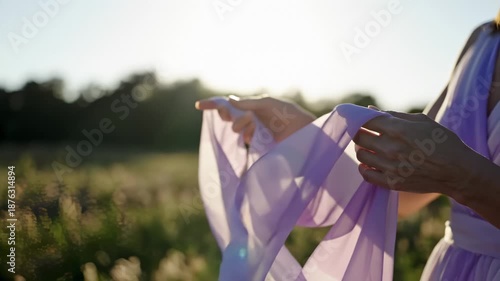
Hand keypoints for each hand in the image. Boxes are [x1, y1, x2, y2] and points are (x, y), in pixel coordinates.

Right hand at [195, 96, 314, 143]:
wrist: (305, 135)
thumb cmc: (290, 115)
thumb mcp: (269, 104)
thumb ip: (250, 103)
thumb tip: (229, 100)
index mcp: (253, 106)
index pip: (230, 104)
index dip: (214, 104)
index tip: (198, 105)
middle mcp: (251, 119)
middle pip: (230, 117)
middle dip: (230, 116)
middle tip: (243, 117)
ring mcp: (254, 133)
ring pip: (236, 129)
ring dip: (242, 126)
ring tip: (254, 128)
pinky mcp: (258, 146)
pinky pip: (244, 140)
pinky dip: (246, 136)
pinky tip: (254, 137)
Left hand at [353, 109, 478, 196]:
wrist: (457, 172)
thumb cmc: (442, 142)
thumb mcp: (423, 121)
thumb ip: (394, 115)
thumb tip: (370, 110)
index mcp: (399, 130)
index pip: (366, 120)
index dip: (358, 118)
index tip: (358, 118)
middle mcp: (392, 148)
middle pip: (359, 137)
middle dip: (358, 132)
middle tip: (364, 132)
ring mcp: (391, 167)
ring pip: (361, 155)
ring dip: (362, 149)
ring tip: (369, 147)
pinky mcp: (392, 183)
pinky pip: (366, 175)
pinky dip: (364, 167)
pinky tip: (370, 163)